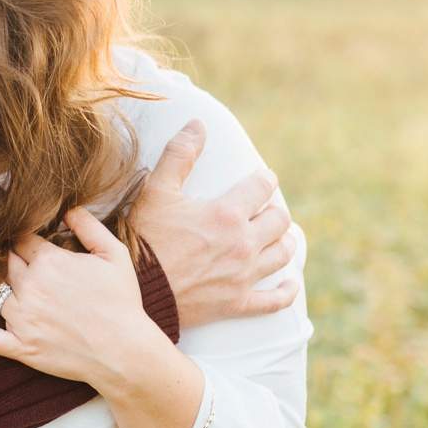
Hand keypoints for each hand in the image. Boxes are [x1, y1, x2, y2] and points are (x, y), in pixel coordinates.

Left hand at [0, 208, 165, 387]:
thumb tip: (68, 207)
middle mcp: (30, 287)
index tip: (27, 240)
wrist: (124, 353)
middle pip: (3, 261)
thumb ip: (89, 226)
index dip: (23, 237)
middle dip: (4, 256)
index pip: (21, 239)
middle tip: (7, 255)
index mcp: (50, 261)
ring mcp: (21, 318)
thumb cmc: (123, 303)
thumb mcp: (115, 255)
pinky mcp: (19, 346)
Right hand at [134, 120, 298, 329]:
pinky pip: (274, 301)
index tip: (261, 180)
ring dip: (282, 242)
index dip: (264, 179)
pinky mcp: (237, 303)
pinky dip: (285, 292)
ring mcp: (243, 276)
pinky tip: (289, 285)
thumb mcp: (156, 192)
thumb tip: (198, 125)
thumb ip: (179, 155)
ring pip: (282, 254)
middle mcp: (243, 244)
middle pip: (279, 220)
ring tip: (275, 237)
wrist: (137, 291)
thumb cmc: (142, 239)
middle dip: (274, 211)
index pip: (262, 187)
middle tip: (263, 209)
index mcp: (227, 214)